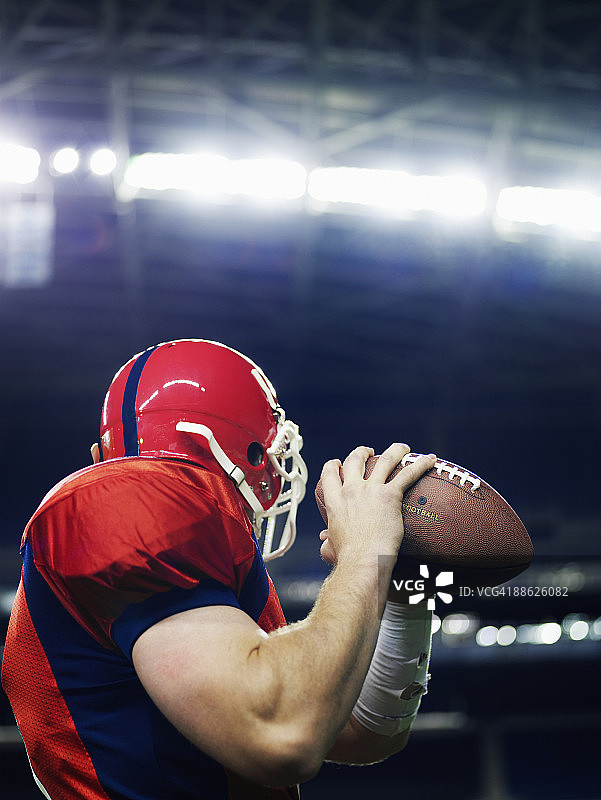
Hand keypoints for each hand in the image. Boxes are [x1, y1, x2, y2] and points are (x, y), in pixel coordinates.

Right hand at [319, 444, 435, 565]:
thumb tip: (325, 542)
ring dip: (394, 450)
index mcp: (335, 500)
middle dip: (362, 452)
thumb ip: (328, 541)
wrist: (363, 559)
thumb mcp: (331, 546)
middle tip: (369, 451)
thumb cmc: (348, 557)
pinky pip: (409, 474)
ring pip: (384, 460)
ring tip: (402, 448)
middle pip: (356, 460)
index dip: (334, 465)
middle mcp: (352, 489)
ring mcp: (371, 489)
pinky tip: (430, 459)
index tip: (339, 463)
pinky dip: (421, 464)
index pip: (330, 474)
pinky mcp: (390, 494)